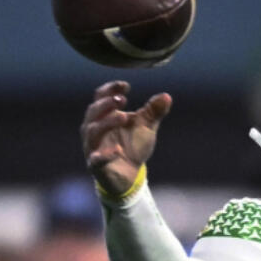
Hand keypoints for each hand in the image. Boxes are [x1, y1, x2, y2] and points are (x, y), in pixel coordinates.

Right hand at [81, 81, 172, 195]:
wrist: (130, 175)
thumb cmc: (134, 146)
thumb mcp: (146, 127)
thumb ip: (154, 112)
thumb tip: (167, 96)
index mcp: (104, 115)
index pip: (101, 97)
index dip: (110, 89)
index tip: (125, 86)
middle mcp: (94, 128)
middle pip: (93, 111)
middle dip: (107, 103)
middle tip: (122, 99)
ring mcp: (93, 146)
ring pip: (93, 131)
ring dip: (107, 122)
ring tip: (124, 116)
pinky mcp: (96, 165)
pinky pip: (96, 159)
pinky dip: (105, 154)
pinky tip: (117, 150)